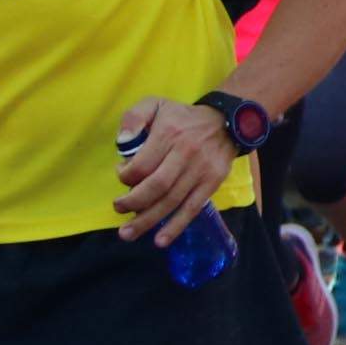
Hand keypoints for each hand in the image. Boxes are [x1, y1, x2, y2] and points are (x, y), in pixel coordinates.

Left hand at [113, 95, 231, 246]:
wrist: (227, 121)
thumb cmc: (183, 116)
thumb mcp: (155, 104)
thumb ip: (133, 118)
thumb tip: (122, 144)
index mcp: (168, 134)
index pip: (141, 165)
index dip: (125, 177)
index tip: (121, 176)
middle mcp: (185, 154)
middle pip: (155, 187)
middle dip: (132, 203)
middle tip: (118, 208)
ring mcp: (201, 171)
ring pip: (171, 201)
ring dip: (148, 221)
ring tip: (128, 234)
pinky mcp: (212, 183)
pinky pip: (192, 208)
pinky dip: (176, 226)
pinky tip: (160, 240)